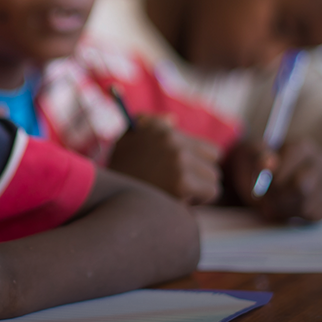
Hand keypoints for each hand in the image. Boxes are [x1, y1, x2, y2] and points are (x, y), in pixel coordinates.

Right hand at [107, 116, 221, 204]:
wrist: (107, 200)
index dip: (197, 162)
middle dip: (201, 175)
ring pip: (213, 176)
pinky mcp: (182, 181)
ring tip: (176, 194)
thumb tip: (172, 119)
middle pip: (214, 159)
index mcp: (160, 128)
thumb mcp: (126, 141)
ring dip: (200, 189)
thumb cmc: (120, 174)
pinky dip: (200, 201)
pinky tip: (179, 202)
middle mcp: (170, 139)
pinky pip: (212, 191)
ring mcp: (177, 158)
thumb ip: (149, 124)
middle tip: (178, 186)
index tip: (180, 173)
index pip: (206, 146)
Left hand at [224, 139, 321, 221]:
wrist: (265, 181)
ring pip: (306, 203)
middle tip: (264, 197)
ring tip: (272, 201)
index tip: (261, 183)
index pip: (294, 159)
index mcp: (304, 146)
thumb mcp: (250, 155)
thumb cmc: (257, 165)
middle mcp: (321, 162)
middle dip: (278, 195)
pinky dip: (294, 215)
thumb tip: (268, 164)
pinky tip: (285, 206)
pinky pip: (313, 215)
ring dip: (283, 207)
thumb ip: (257, 155)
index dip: (275, 174)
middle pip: (302, 186)